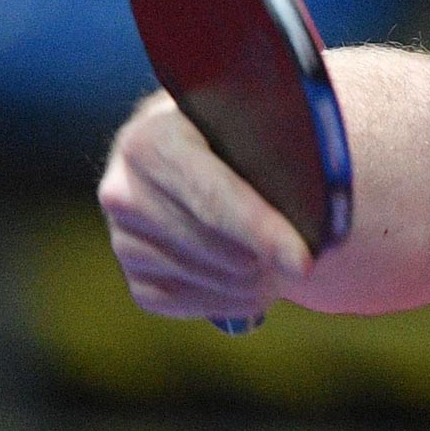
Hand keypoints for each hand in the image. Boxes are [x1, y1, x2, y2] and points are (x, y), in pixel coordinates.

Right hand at [97, 91, 316, 322]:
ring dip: (257, 279)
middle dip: (267, 256)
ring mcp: (125, 241)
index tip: (303, 260)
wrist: (207, 158)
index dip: (261, 230)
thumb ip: (274, 151)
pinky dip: (236, 299)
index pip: (210, 196)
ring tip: (276, 256)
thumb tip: (305, 205)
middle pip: (218, 248)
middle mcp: (124, 191)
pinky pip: (199, 306)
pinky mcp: (139, 282)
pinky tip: (250, 275)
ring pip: (215, 281)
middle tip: (302, 251)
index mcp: (151, 139)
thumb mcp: (255, 124)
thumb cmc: (242, 139)